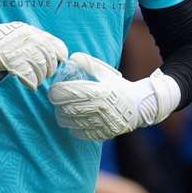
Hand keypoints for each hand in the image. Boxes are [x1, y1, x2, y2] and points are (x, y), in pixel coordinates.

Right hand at [0, 16, 66, 89]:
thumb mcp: (15, 34)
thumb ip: (30, 40)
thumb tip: (46, 53)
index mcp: (30, 31)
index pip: (55, 43)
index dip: (60, 55)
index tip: (59, 63)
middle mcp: (28, 38)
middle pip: (49, 57)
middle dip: (50, 69)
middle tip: (45, 76)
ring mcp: (20, 49)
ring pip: (41, 67)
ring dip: (40, 77)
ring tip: (36, 81)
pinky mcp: (11, 60)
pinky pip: (29, 75)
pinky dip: (32, 83)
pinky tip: (30, 86)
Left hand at [47, 53, 179, 141]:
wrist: (138, 107)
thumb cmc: (118, 88)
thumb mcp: (106, 73)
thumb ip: (89, 64)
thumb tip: (71, 58)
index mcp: (100, 91)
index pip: (70, 93)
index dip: (57, 92)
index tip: (53, 91)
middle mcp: (101, 108)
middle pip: (68, 109)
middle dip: (58, 106)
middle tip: (57, 103)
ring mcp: (102, 123)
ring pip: (72, 123)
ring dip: (63, 118)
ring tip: (62, 113)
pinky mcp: (103, 134)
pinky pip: (81, 133)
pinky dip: (73, 129)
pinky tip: (73, 123)